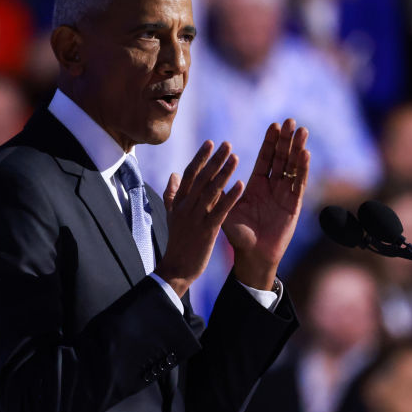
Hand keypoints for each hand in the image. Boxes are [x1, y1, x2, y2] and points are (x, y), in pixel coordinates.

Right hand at [156, 141, 242, 297]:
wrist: (177, 268)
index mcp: (178, 202)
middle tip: (227, 143)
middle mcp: (186, 206)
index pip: (190, 174)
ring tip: (235, 157)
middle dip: (214, 159)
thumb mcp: (171, 215)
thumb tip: (174, 174)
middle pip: (201, 178)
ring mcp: (196, 218)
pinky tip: (241, 184)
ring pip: (211, 190)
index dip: (200, 157)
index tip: (211, 143)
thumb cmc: (177, 242)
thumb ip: (172, 194)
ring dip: (224, 173)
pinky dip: (230, 196)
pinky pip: (220, 210)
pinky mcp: (207, 231)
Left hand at [223, 118, 309, 289]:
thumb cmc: (238, 235)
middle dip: (286, 140)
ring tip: (301, 131)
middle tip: (290, 121)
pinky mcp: (293, 205)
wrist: (252, 256)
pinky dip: (302, 169)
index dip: (270, 142)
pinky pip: (298, 184)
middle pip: (281, 158)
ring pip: (292, 167)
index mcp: (256, 185)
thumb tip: (203, 175)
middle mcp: (272, 187)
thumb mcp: (225, 210)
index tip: (275, 125)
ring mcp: (284, 195)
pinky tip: (305, 154)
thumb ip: (218, 194)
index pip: (266, 158)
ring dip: (297, 149)